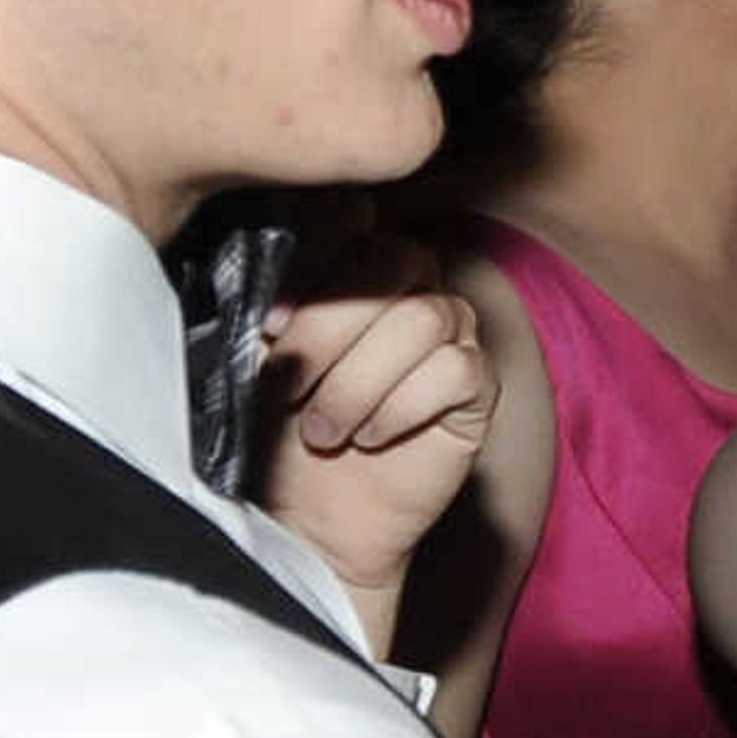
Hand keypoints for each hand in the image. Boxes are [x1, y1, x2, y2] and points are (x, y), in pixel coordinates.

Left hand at [255, 229, 496, 621]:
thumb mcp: (259, 357)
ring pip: (424, 318)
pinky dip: (401, 407)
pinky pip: (456, 370)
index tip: (270, 325)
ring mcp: (451, 333)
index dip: (316, 258)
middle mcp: (410, 285)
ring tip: (322, 430)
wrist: (311, 521)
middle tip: (288, 387)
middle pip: (394, 260)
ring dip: (357, 381)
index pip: (355, 216)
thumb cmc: (276, 434)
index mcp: (354, 263)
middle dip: (330, 328)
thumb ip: (276, 299)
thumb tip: (275, 251)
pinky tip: (369, 438)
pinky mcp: (477, 387)